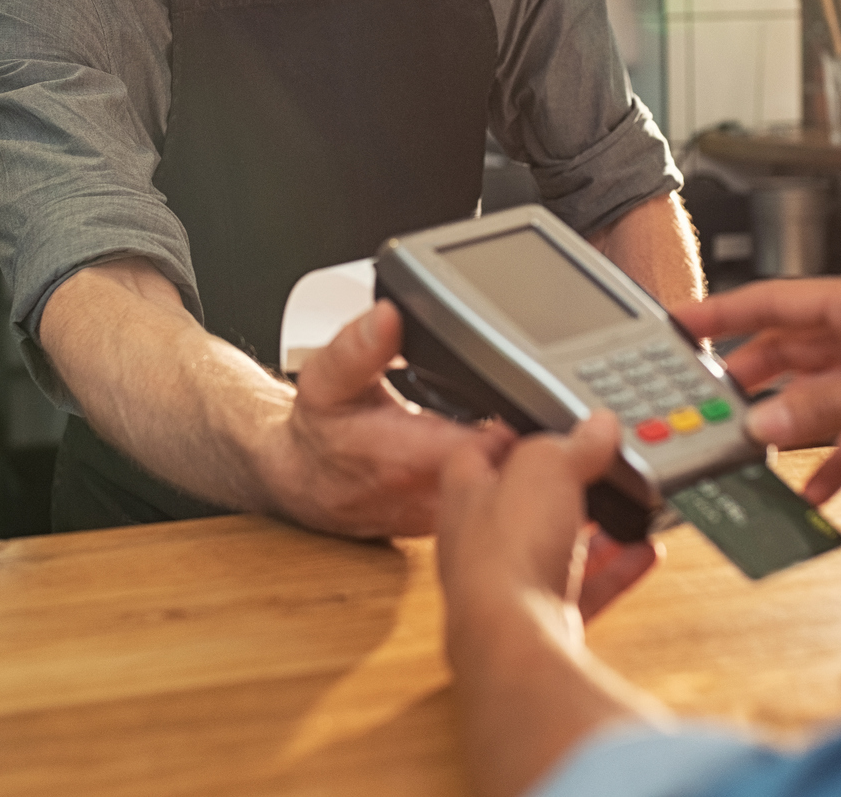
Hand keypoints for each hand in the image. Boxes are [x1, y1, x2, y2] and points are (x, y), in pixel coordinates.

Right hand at [266, 301, 513, 537]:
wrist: (301, 481)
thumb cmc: (319, 429)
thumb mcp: (325, 378)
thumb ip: (358, 346)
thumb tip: (388, 316)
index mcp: (400, 457)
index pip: (481, 449)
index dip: (510, 423)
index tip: (522, 399)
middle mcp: (424, 495)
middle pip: (502, 472)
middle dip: (525, 442)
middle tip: (538, 409)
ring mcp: (439, 516)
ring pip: (502, 495)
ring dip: (517, 463)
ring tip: (521, 428)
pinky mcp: (447, 524)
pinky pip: (491, 505)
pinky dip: (502, 481)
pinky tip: (500, 455)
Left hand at [437, 412, 661, 661]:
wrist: (514, 641)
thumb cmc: (506, 551)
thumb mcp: (545, 468)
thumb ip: (572, 444)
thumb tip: (597, 427)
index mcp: (466, 496)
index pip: (477, 452)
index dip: (508, 433)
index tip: (540, 423)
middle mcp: (481, 542)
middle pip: (522, 504)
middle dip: (561, 486)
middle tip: (594, 467)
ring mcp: (512, 586)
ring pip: (555, 549)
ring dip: (592, 531)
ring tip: (626, 510)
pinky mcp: (543, 620)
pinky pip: (586, 590)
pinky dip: (616, 571)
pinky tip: (643, 553)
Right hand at [678, 271, 840, 504]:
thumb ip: (831, 406)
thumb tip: (766, 420)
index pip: (773, 301)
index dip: (722, 314)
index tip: (676, 326)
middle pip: (791, 351)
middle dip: (748, 379)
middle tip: (704, 406)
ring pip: (823, 395)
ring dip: (790, 424)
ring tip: (748, 451)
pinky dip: (836, 458)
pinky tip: (814, 488)